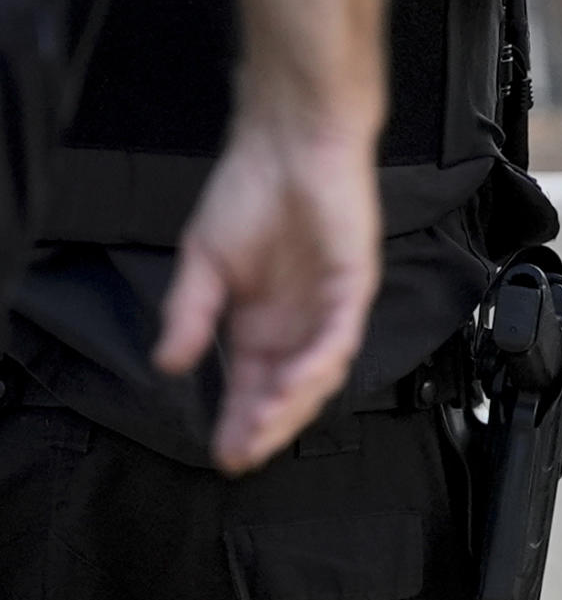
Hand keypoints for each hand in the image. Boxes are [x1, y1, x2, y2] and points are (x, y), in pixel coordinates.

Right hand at [154, 104, 382, 472]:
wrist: (286, 145)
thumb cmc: (249, 193)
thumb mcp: (203, 264)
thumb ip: (190, 315)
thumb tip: (168, 365)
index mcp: (262, 322)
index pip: (253, 385)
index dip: (240, 421)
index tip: (224, 454)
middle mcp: (298, 322)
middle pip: (289, 390)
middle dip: (268, 426)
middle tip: (245, 454)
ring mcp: (330, 305)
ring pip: (320, 371)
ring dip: (293, 403)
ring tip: (264, 427)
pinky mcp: (354, 284)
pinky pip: (341, 334)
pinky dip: (320, 362)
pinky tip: (295, 383)